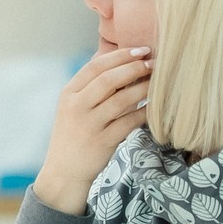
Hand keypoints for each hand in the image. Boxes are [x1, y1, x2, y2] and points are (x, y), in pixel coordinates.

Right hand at [30, 47, 152, 215]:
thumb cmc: (74, 136)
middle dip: (134, 68)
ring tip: (158, 81)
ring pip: (121, 100)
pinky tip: (155, 107)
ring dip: (143, 88)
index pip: (95, 66)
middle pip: (108, 79)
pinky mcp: (102, 142)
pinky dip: (144, 112)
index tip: (141, 50)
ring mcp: (89, 125)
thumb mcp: (73, 108)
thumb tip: (122, 63)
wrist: (63, 173)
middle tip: (153, 63)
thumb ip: (91, 88)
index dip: (120, 55)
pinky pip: (129, 122)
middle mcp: (76, 107)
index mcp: (68, 94)